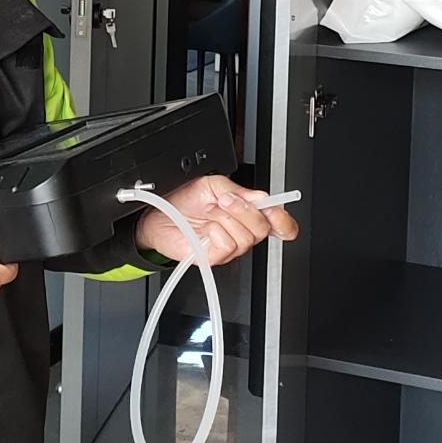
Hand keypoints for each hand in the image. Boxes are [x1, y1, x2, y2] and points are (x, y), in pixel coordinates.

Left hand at [136, 175, 298, 268]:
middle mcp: (241, 233)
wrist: (158, 213)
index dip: (283, 221)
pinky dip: (215, 231)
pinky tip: (205, 227)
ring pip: (245, 238)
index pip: (279, 225)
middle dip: (244, 210)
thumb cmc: (184, 199)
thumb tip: (261, 197)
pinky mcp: (213, 258)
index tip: (274, 211)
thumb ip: (239, 191)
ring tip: (210, 211)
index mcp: (247, 215)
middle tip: (226, 200)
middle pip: (262, 229)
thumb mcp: (213, 185)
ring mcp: (228, 248)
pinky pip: (226, 246)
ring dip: (225, 218)